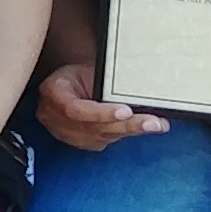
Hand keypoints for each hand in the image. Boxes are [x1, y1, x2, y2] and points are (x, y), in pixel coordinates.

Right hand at [35, 60, 166, 152]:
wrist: (70, 82)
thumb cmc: (79, 73)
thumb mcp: (86, 69)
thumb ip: (103, 82)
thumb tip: (135, 89)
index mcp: (53, 92)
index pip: (76, 109)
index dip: (101, 113)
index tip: (126, 110)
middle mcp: (55, 117)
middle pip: (93, 127)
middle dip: (126, 125)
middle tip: (152, 122)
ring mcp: (66, 134)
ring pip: (102, 136)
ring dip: (132, 131)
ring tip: (157, 125)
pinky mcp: (80, 142)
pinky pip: (106, 140)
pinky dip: (127, 134)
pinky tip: (145, 128)